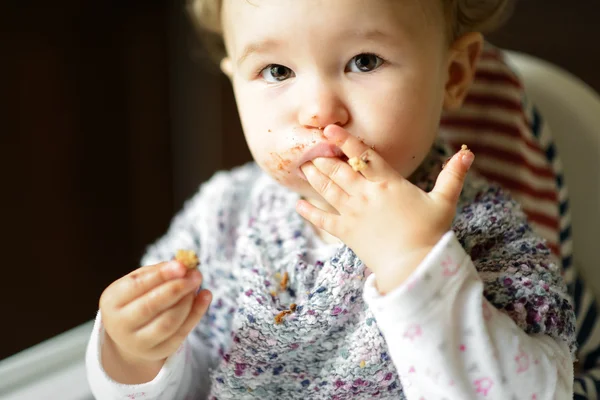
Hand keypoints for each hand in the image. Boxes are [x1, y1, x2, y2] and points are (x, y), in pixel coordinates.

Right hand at [99, 260, 211, 378]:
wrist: (130, 334)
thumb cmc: (137, 299)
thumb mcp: (138, 282)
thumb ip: (158, 272)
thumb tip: (184, 265)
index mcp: (112, 302)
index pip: (137, 286)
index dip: (161, 275)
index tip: (182, 265)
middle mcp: (120, 325)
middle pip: (152, 306)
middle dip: (177, 288)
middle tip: (196, 274)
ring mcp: (139, 342)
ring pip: (169, 322)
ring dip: (188, 300)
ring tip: (196, 284)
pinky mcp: (160, 351)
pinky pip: (182, 333)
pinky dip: (197, 312)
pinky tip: (205, 296)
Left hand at [297, 125, 473, 293]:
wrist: (414, 266)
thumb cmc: (430, 233)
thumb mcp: (444, 201)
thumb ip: (452, 175)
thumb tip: (469, 152)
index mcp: (388, 183)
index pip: (363, 155)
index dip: (345, 141)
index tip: (328, 130)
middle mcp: (366, 195)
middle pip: (339, 170)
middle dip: (323, 157)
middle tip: (308, 147)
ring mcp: (353, 214)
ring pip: (328, 190)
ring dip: (314, 177)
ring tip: (302, 167)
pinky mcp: (346, 233)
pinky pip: (323, 221)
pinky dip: (310, 213)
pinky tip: (298, 205)